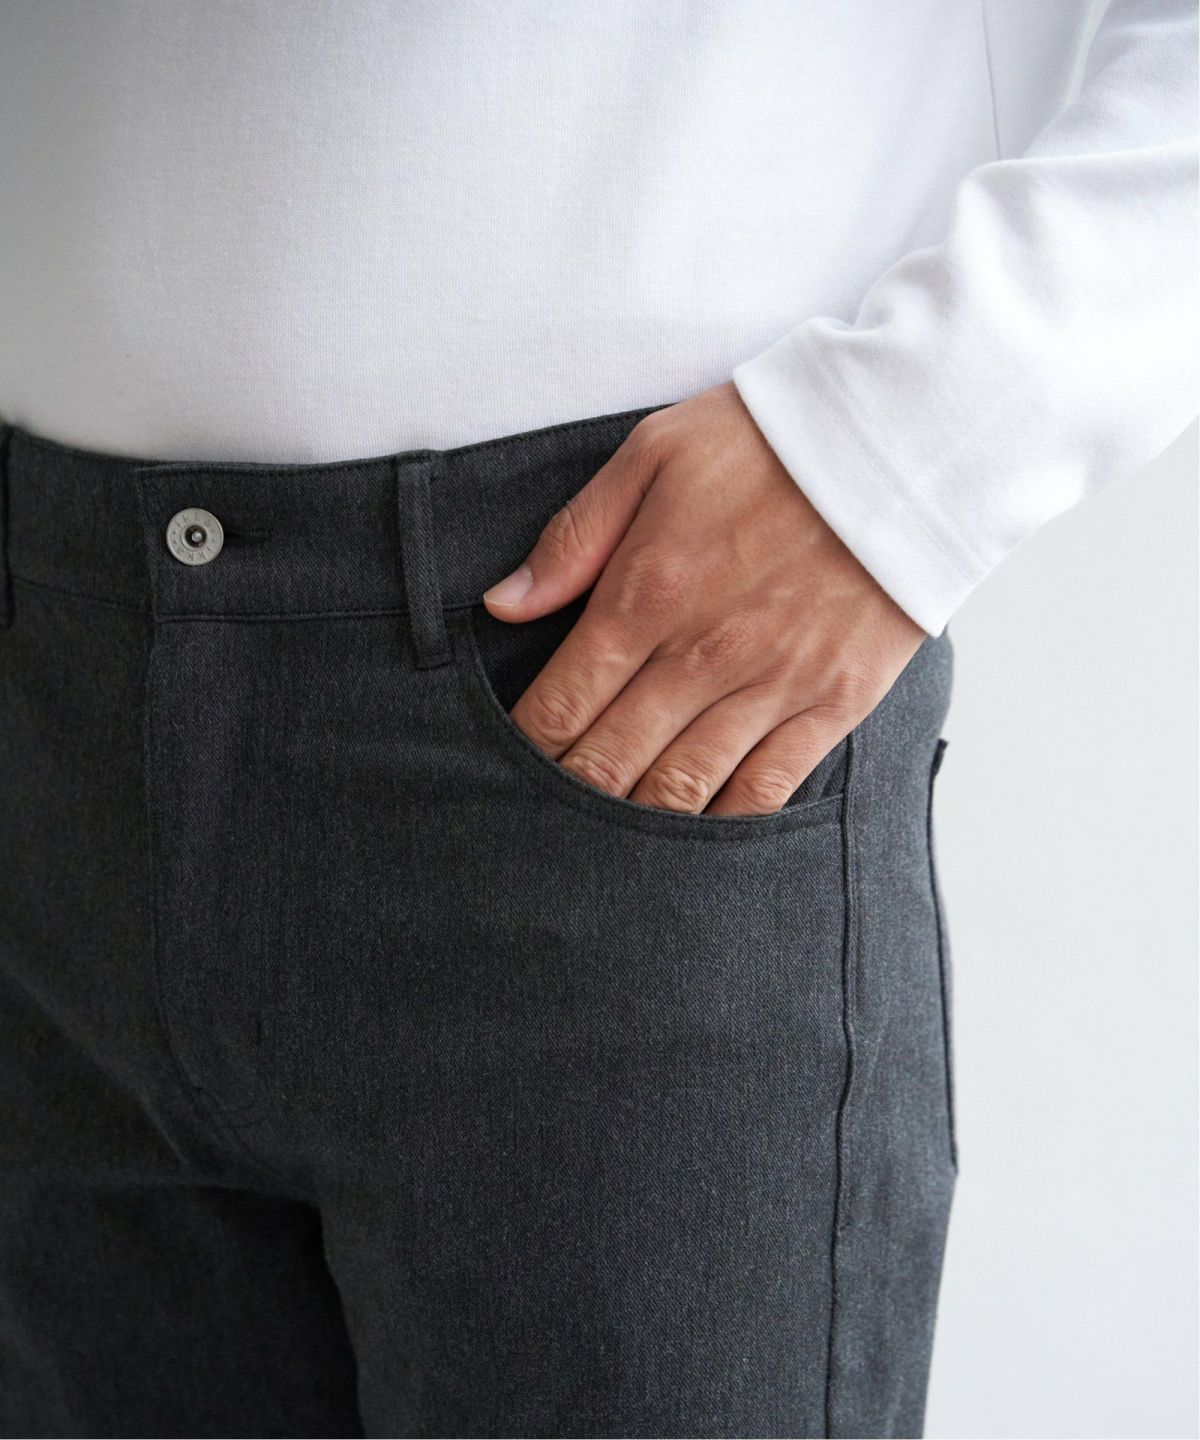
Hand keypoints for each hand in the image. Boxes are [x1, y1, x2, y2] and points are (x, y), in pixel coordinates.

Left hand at [482, 381, 926, 814]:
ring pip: (681, 791)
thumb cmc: (769, 440)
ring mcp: (770, 687)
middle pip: (610, 762)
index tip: (509, 764)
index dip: (527, 747)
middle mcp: (701, 656)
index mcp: (645, 595)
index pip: (561, 705)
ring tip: (605, 839)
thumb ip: (574, 538)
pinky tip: (691, 836)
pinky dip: (720, 825)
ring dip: (633, 824)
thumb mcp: (653, 455)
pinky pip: (765, 791)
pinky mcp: (832, 705)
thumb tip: (503, 605)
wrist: (905, 441)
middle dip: (568, 795)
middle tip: (545, 816)